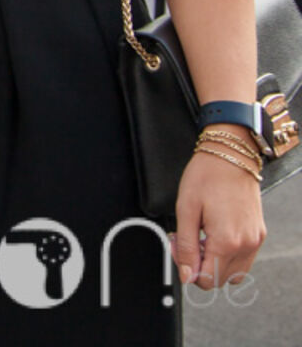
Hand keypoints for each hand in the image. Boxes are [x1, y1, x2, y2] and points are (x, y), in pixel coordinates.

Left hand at [173, 147, 265, 289]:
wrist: (230, 156)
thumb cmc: (207, 176)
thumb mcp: (185, 210)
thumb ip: (185, 247)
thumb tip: (186, 275)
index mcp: (227, 242)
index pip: (207, 279)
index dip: (187, 269)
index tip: (178, 249)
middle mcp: (246, 245)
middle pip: (220, 279)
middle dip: (199, 266)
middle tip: (185, 240)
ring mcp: (255, 240)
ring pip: (233, 272)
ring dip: (214, 262)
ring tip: (200, 237)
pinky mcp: (258, 234)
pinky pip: (243, 258)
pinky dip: (227, 254)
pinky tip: (214, 234)